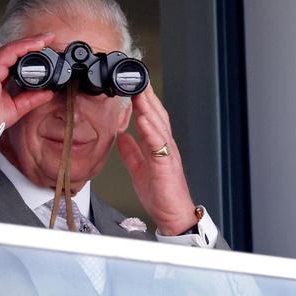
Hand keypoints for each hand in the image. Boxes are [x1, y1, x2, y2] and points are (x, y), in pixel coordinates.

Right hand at [0, 33, 56, 128]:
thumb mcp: (16, 107)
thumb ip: (31, 98)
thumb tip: (48, 93)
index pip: (16, 57)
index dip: (31, 50)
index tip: (47, 47)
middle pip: (15, 49)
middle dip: (33, 42)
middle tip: (50, 37)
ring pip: (12, 48)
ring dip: (30, 42)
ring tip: (46, 38)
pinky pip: (8, 52)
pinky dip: (23, 47)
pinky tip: (36, 44)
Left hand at [116, 85, 197, 235]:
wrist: (173, 216)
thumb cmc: (161, 195)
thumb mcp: (139, 170)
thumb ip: (132, 152)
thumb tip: (122, 136)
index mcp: (158, 147)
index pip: (151, 118)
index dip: (143, 101)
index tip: (131, 85)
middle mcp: (165, 147)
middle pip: (157, 116)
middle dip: (146, 96)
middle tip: (136, 79)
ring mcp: (168, 155)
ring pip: (158, 126)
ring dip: (148, 108)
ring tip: (138, 93)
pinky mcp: (166, 166)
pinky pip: (158, 146)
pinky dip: (150, 132)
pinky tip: (143, 121)